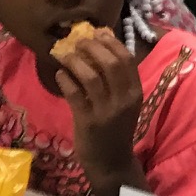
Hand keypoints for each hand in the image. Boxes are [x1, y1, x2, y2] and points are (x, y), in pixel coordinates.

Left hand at [53, 29, 143, 177]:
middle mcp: (124, 99)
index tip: (96, 32)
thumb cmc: (116, 128)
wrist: (111, 162)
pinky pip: (74, 94)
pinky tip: (59, 75)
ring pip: (91, 76)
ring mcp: (107, 111)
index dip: (110, 42)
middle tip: (77, 41)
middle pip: (110, 63)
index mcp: (136, 92)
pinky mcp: (88, 121)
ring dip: (75, 61)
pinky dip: (65, 80)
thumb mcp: (124, 103)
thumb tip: (99, 47)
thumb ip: (116, 81)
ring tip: (64, 54)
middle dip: (91, 47)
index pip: (127, 58)